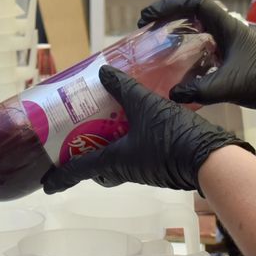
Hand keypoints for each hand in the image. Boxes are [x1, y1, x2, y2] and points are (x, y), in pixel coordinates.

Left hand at [42, 66, 253, 194]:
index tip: (46, 184)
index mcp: (114, 161)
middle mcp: (125, 170)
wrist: (210, 157)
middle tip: (76, 140)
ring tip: (105, 123)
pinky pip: (135, 156)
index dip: (60, 178)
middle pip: (97, 170)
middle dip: (85, 159)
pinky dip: (127, 142)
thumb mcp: (145, 105)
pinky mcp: (159, 166)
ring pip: (117, 163)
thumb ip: (124, 87)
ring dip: (108, 147)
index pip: (78, 171)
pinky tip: (134, 123)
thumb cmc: (174, 135)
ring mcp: (143, 170)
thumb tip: (103, 71)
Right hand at [141, 0, 255, 124]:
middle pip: (193, 12)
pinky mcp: (230, 55)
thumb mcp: (230, 86)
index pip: (195, 3)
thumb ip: (200, 90)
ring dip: (177, 30)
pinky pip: (203, 44)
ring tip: (156, 41)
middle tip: (147, 28)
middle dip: (168, 16)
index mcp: (228, 26)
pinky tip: (176, 64)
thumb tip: (172, 94)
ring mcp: (229, 41)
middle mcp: (227, 29)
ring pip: (198, 27)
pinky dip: (186, 48)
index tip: (149, 17)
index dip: (170, 5)